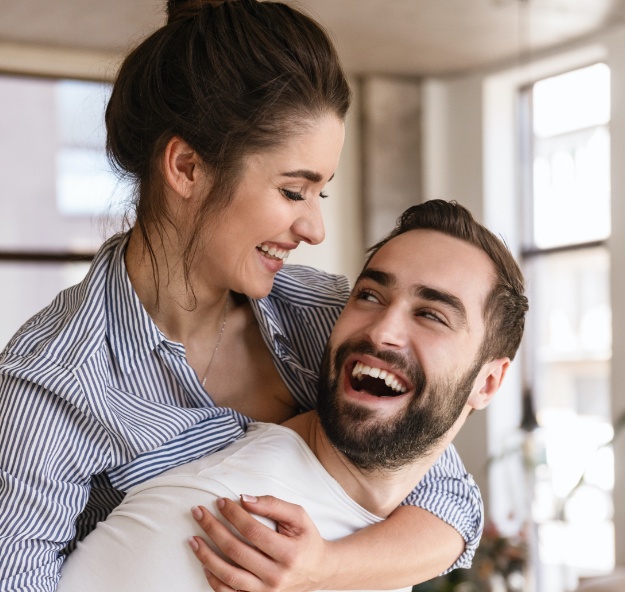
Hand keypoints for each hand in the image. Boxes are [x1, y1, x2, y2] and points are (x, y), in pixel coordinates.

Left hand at [188, 495, 335, 591]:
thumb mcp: (298, 516)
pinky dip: (213, 579)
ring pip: (228, 575)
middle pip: (236, 551)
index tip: (220, 502)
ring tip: (193, 539)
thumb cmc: (306, 539)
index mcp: (288, 553)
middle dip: (213, 529)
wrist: (319, 571)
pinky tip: (204, 563)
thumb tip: (244, 498)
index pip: (252, 531)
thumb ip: (273, 504)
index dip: (233, 515)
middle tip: (199, 513)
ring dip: (206, 556)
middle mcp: (276, 576)